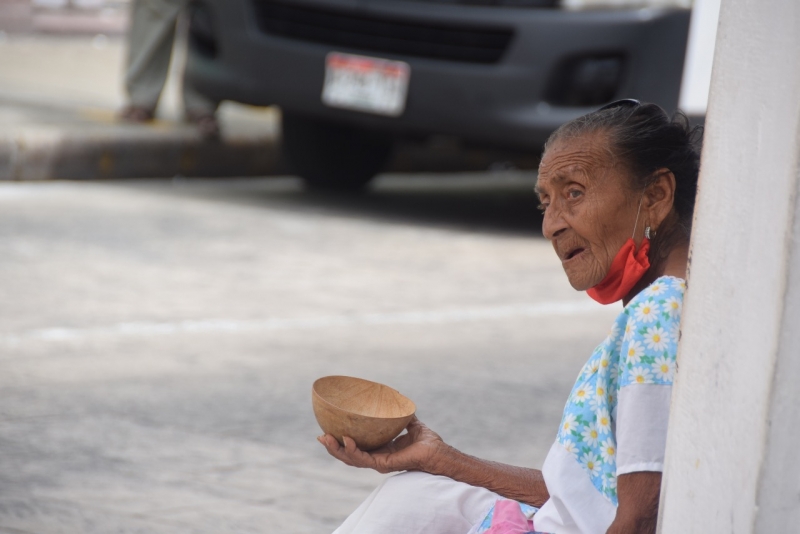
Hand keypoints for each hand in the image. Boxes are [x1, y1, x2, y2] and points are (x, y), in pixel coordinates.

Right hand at [317, 417, 446, 473]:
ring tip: (326, 438)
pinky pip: (363, 459)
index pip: (355, 448)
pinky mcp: (383, 465)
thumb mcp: (410, 423)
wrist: (437, 452)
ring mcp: (378, 463)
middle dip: (332, 448)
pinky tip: (347, 440)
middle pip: (348, 456)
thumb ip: (401, 413)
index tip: (327, 431)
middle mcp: (377, 459)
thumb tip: (398, 397)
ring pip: (351, 459)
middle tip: (320, 436)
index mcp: (380, 450)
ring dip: (337, 450)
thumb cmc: (427, 441)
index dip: (340, 442)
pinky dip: (353, 450)